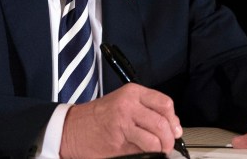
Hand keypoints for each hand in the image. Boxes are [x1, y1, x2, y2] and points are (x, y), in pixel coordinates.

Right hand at [60, 83, 182, 157]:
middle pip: (163, 121)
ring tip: (158, 151)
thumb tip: (171, 128)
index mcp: (132, 93)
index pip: (165, 103)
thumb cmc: (97, 118)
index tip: (175, 130)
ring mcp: (123, 121)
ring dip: (161, 148)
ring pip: (156, 136)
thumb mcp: (123, 106)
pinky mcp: (118, 140)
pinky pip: (143, 148)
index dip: (173, 120)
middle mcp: (128, 104)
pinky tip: (144, 153)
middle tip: (167, 145)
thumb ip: (146, 113)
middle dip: (169, 138)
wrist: (71, 129)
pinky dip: (149, 154)